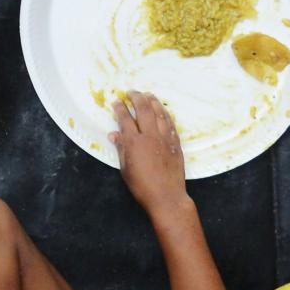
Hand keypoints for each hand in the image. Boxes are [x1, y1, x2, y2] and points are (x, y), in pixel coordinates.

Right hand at [111, 92, 187, 210]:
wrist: (167, 197)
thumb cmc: (142, 186)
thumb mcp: (125, 169)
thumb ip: (121, 149)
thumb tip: (114, 134)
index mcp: (134, 142)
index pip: (125, 118)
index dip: (120, 108)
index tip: (117, 101)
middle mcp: (149, 136)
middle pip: (143, 110)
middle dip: (136, 98)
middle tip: (131, 92)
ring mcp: (164, 139)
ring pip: (159, 113)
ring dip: (153, 101)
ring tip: (148, 94)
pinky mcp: (175, 144)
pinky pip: (170, 124)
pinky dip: (166, 114)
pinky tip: (163, 110)